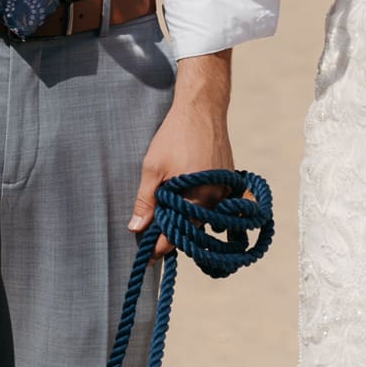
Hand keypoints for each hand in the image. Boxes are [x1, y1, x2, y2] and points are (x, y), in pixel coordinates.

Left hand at [128, 87, 233, 259]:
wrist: (201, 109)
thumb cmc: (175, 136)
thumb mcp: (153, 168)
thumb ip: (145, 200)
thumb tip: (136, 229)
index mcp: (197, 200)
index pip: (176, 236)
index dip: (158, 247)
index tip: (145, 257)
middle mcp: (216, 199)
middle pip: (191, 228)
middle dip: (172, 232)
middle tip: (151, 233)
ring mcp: (225, 190)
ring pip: (203, 215)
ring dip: (186, 217)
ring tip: (166, 212)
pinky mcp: (229, 180)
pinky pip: (215, 202)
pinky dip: (200, 205)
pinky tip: (187, 199)